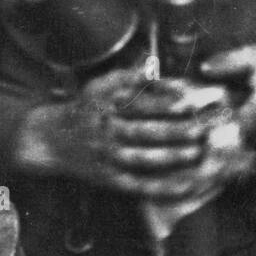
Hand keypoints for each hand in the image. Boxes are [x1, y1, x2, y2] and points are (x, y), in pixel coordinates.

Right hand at [15, 69, 240, 199]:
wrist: (52, 139)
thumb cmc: (86, 107)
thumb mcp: (101, 84)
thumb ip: (129, 76)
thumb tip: (157, 69)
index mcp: (106, 104)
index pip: (140, 102)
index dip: (167, 102)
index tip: (192, 100)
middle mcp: (106, 130)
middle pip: (144, 130)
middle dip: (175, 130)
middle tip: (203, 128)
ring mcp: (107, 156)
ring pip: (142, 158)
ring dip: (171, 156)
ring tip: (197, 152)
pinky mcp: (110, 179)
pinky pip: (139, 185)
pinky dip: (162, 187)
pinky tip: (185, 184)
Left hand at [199, 46, 255, 177]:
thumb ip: (230, 62)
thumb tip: (205, 69)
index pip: (239, 127)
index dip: (219, 126)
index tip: (207, 120)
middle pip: (240, 148)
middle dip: (220, 142)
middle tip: (207, 134)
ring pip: (247, 163)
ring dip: (231, 154)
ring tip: (222, 140)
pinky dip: (244, 162)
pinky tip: (241, 147)